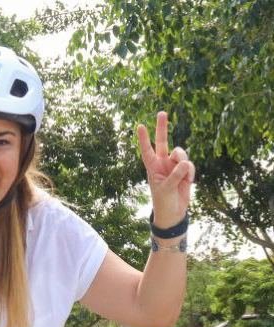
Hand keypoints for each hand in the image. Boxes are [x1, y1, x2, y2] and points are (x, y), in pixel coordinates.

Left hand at [137, 111, 195, 228]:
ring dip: (183, 164)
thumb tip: (185, 163)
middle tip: (161, 112)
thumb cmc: (164, 201)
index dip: (143, 139)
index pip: (147, 151)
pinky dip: (191, 173)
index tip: (139, 126)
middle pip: (163, 141)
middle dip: (162, 127)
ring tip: (183, 177)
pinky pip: (190, 165)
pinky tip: (188, 182)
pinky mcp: (185, 170)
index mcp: (153, 168)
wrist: (174, 211)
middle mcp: (163, 163)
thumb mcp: (166, 189)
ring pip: (181, 154)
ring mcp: (174, 165)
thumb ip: (175, 175)